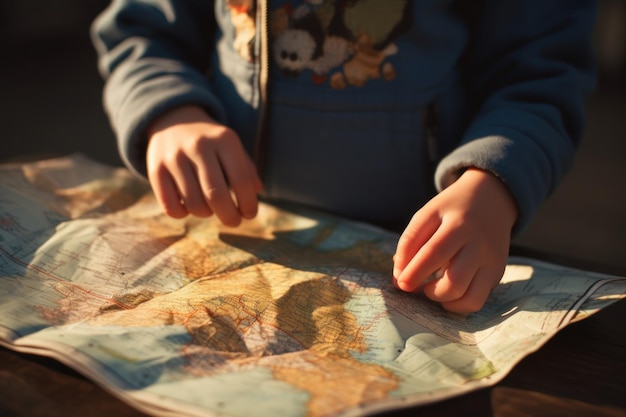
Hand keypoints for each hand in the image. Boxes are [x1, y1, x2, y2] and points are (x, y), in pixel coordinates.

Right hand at [146, 105, 261, 226]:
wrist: (173, 119)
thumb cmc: (211, 141)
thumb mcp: (232, 146)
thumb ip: (246, 169)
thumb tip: (256, 191)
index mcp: (224, 139)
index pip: (241, 180)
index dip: (248, 203)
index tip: (249, 214)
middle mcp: (198, 146)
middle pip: (216, 195)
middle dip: (229, 216)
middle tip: (234, 221)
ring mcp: (174, 157)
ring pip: (194, 204)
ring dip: (206, 214)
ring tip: (210, 209)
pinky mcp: (156, 169)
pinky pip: (171, 206)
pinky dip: (183, 214)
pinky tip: (188, 207)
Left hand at [392, 168, 517, 312]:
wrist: (492, 199)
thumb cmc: (451, 210)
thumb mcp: (427, 215)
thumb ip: (409, 244)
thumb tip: (399, 280)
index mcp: (459, 225)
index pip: (434, 253)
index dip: (415, 273)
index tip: (401, 284)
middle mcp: (480, 245)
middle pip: (455, 282)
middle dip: (430, 292)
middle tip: (416, 286)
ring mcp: (492, 262)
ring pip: (469, 298)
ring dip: (443, 300)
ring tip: (431, 289)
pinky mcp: (497, 273)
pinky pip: (477, 300)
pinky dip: (458, 305)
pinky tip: (446, 293)